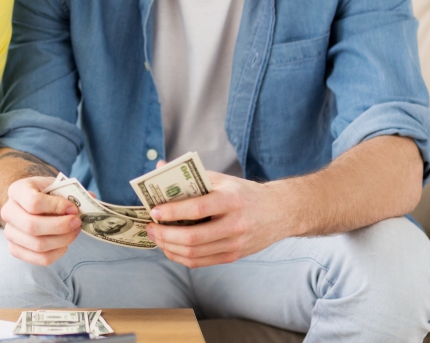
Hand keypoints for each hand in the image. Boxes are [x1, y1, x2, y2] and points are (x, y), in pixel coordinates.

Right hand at [0, 176, 81, 264]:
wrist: (32, 203)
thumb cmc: (47, 194)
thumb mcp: (57, 186)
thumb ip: (72, 192)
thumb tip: (91, 198)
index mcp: (17, 190)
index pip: (33, 202)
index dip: (56, 207)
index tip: (73, 208)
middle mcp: (8, 211)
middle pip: (32, 226)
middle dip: (60, 227)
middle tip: (77, 222)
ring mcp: (9, 232)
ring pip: (37, 245)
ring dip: (62, 240)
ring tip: (74, 232)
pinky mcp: (15, 249)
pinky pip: (39, 258)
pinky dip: (57, 253)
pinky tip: (64, 244)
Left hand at [145, 171, 292, 267]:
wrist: (279, 211)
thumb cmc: (243, 193)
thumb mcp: (221, 179)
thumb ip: (190, 176)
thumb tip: (158, 167)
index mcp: (231, 200)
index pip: (197, 209)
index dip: (172, 212)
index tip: (154, 211)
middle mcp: (235, 224)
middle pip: (193, 237)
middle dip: (165, 234)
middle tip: (150, 227)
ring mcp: (235, 244)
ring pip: (194, 253)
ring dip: (169, 247)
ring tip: (156, 237)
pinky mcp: (233, 256)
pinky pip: (200, 262)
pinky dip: (180, 257)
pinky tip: (169, 248)